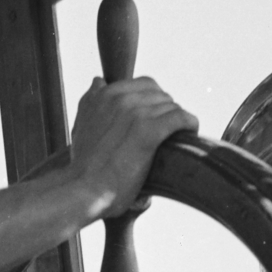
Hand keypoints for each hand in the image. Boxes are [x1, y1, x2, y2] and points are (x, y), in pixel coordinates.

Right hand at [68, 76, 197, 218]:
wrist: (83, 189)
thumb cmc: (84, 165)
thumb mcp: (82, 123)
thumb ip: (91, 100)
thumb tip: (98, 81)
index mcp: (105, 94)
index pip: (145, 85)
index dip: (155, 102)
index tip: (156, 120)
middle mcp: (120, 98)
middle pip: (161, 95)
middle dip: (167, 112)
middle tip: (168, 132)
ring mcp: (135, 113)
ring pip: (172, 107)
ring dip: (178, 122)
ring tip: (178, 138)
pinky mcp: (149, 131)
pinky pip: (180, 118)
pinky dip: (190, 124)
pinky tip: (190, 134)